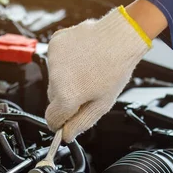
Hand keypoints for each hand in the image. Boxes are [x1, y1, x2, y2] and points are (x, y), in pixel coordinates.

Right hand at [45, 3, 159, 141]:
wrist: (120, 36)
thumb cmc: (115, 68)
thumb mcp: (102, 105)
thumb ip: (81, 123)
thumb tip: (66, 135)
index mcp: (67, 96)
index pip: (52, 119)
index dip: (61, 122)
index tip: (68, 119)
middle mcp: (55, 78)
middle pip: (53, 99)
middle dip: (66, 98)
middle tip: (87, 89)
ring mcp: (53, 60)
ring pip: (54, 79)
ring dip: (66, 79)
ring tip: (87, 70)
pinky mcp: (54, 45)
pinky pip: (55, 61)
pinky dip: (65, 62)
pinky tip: (81, 58)